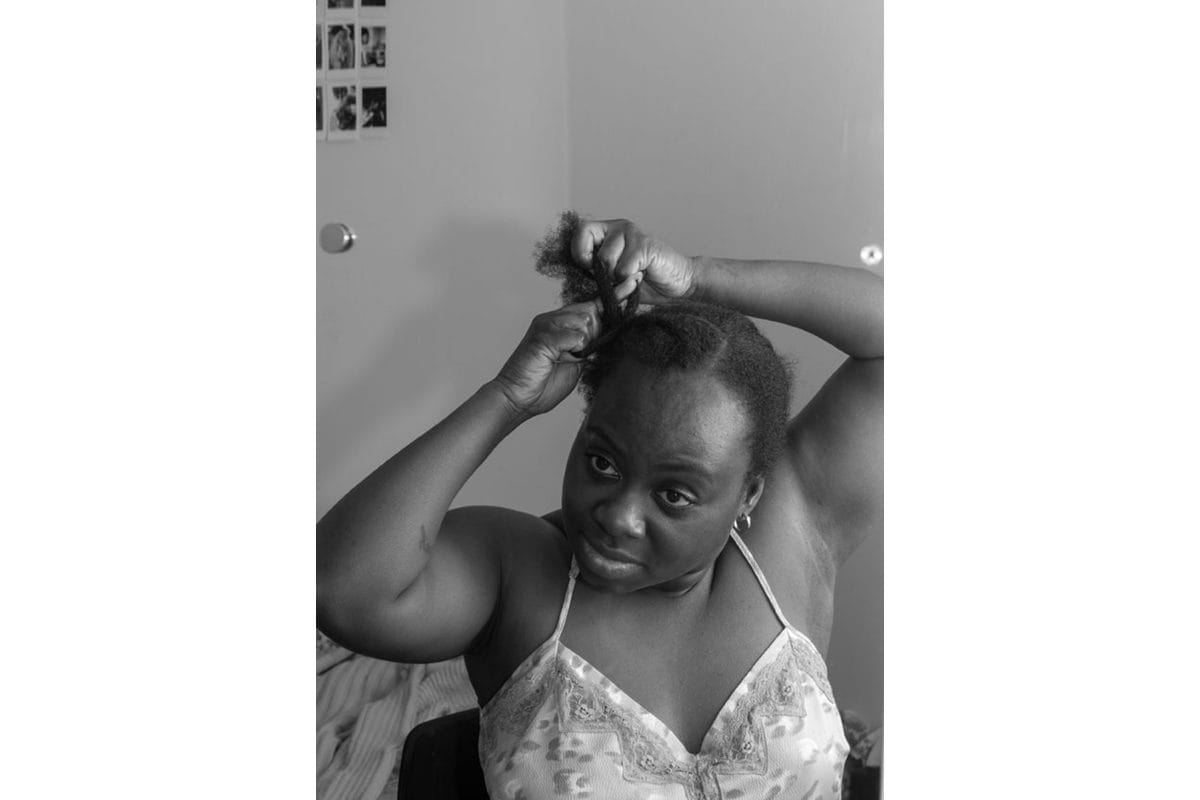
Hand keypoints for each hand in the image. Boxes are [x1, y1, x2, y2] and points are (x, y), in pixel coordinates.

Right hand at [492, 298, 632, 417]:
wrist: (518, 399)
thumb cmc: (544, 383)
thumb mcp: (577, 361)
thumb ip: (590, 345)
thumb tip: (609, 332)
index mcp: (562, 323)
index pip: (592, 305)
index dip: (613, 296)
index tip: (633, 284)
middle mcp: (553, 319)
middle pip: (591, 311)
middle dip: (594, 333)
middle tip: (578, 354)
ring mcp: (546, 325)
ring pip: (584, 320)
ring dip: (582, 343)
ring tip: (565, 358)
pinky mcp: (542, 336)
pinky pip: (573, 335)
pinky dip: (573, 348)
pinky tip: (562, 358)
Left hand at [571, 219, 697, 303]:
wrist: (679, 285)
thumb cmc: (646, 282)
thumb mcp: (614, 277)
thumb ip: (597, 272)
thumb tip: (576, 278)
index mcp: (608, 231)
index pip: (580, 233)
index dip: (581, 254)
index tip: (592, 270)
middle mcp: (619, 227)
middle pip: (591, 248)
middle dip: (600, 270)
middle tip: (616, 276)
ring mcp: (633, 233)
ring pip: (606, 260)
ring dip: (617, 278)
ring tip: (633, 277)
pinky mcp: (645, 245)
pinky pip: (624, 269)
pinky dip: (630, 282)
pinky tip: (643, 276)